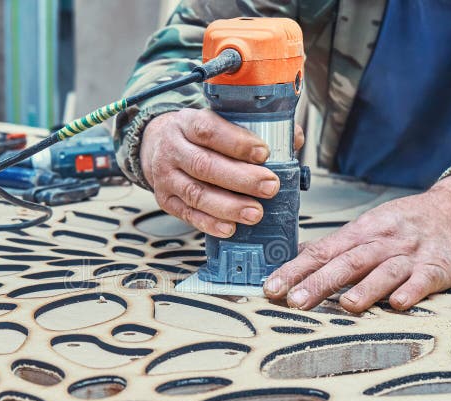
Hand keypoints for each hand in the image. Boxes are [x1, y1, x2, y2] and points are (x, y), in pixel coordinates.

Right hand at [140, 108, 304, 236]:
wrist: (156, 146)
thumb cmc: (197, 136)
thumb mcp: (218, 121)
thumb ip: (255, 128)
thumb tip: (294, 138)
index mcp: (188, 122)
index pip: (209, 130)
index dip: (237, 143)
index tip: (264, 153)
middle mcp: (173, 148)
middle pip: (205, 165)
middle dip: (241, 179)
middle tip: (270, 186)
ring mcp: (166, 177)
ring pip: (196, 194)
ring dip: (229, 206)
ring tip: (256, 213)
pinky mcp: (166, 200)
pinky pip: (188, 215)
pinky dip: (210, 224)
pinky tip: (230, 228)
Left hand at [264, 173, 450, 311]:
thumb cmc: (399, 226)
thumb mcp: (363, 229)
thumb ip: (332, 247)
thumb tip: (293, 258)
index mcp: (359, 233)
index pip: (320, 252)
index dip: (294, 270)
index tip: (271, 288)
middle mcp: (381, 242)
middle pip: (347, 262)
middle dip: (320, 282)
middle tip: (295, 301)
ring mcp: (409, 255)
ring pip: (385, 271)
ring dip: (366, 289)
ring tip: (346, 306)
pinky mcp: (437, 268)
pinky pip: (424, 281)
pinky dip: (413, 292)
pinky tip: (400, 305)